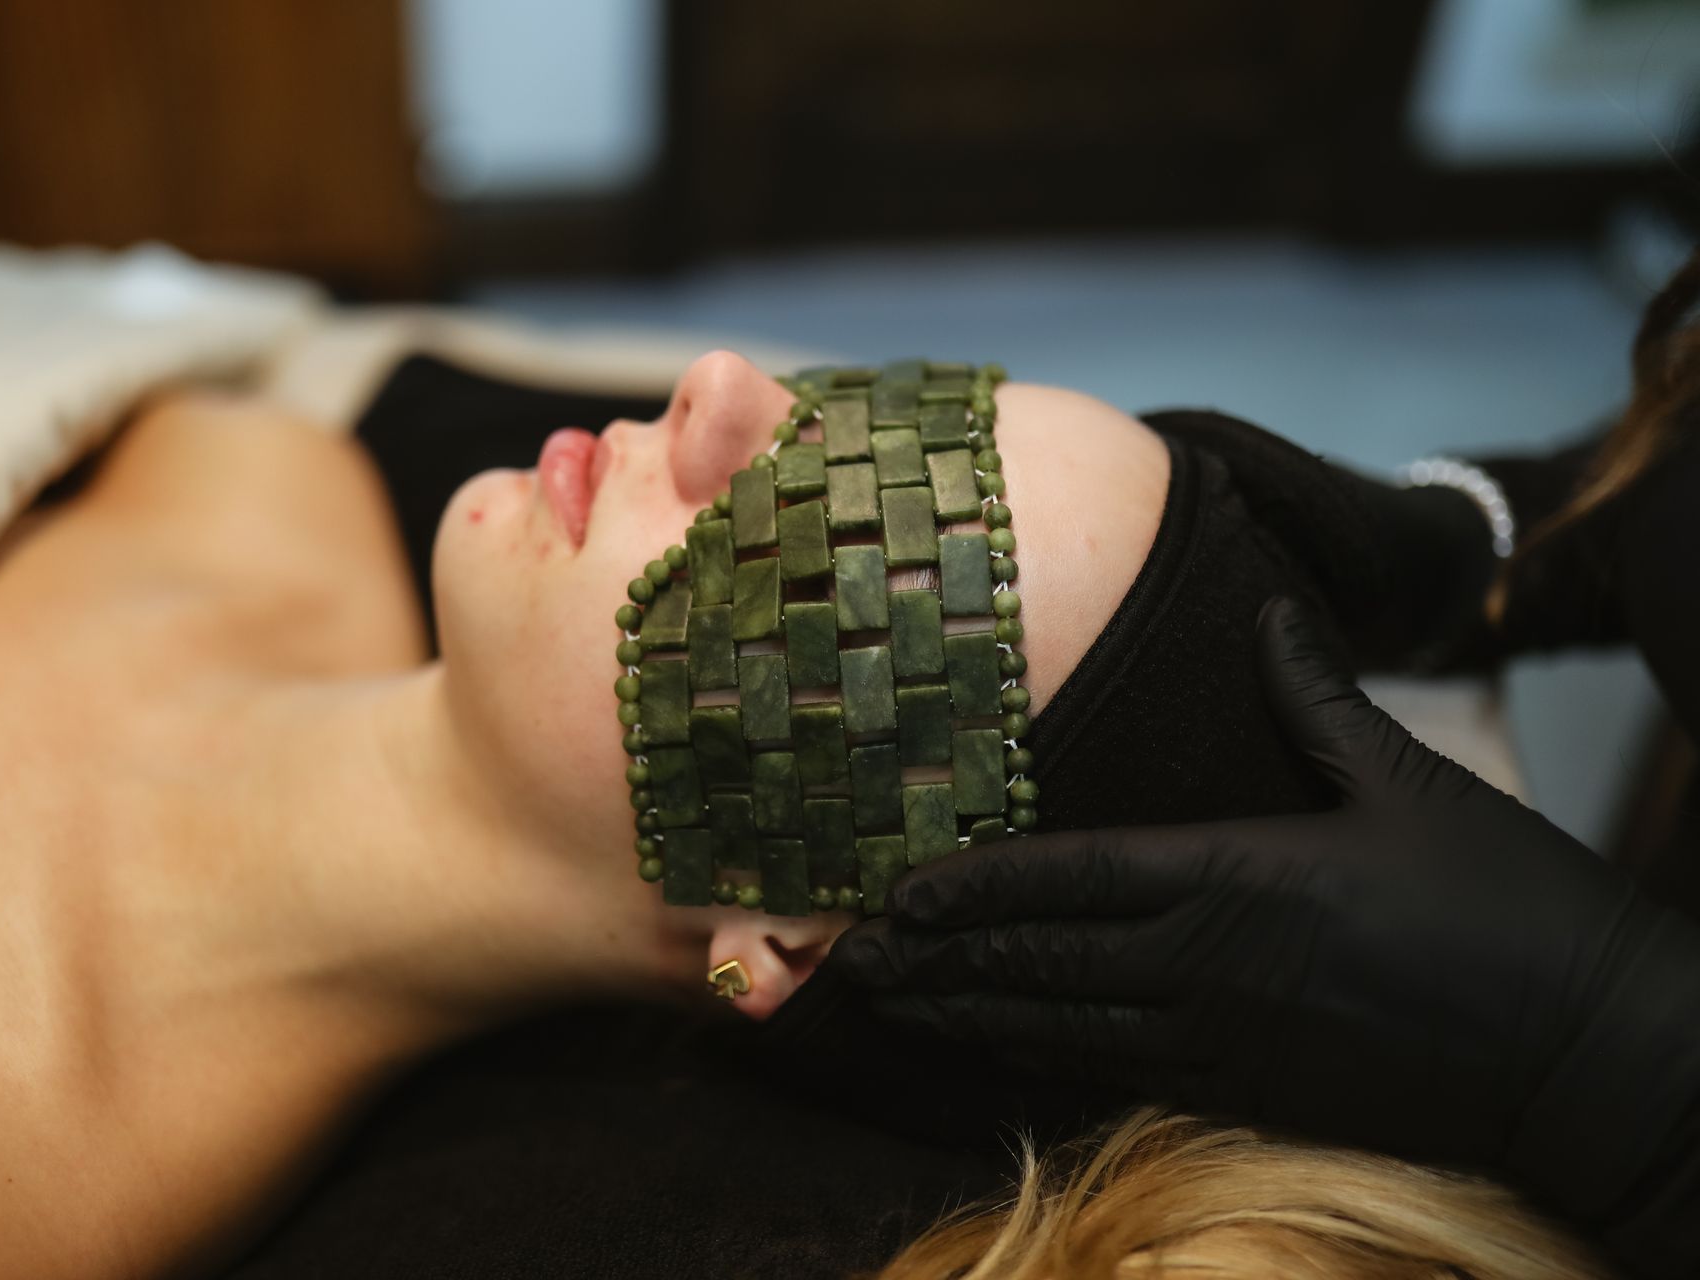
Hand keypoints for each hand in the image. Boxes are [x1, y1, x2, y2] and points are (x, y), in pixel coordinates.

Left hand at [834, 598, 1699, 1263]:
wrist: (1588, 1054)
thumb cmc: (1506, 908)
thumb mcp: (1409, 782)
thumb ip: (1316, 698)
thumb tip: (1266, 610)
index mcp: (1237, 878)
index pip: (1066, 877)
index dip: (967, 885)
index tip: (890, 890)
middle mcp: (1209, 966)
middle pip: (1038, 960)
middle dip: (936, 957)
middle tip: (849, 955)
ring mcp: (1225, 1041)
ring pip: (1061, 1026)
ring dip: (969, 1013)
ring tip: (893, 1003)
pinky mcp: (1252, 1091)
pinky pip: (1118, 1072)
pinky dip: (1044, 1055)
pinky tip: (1001, 1046)